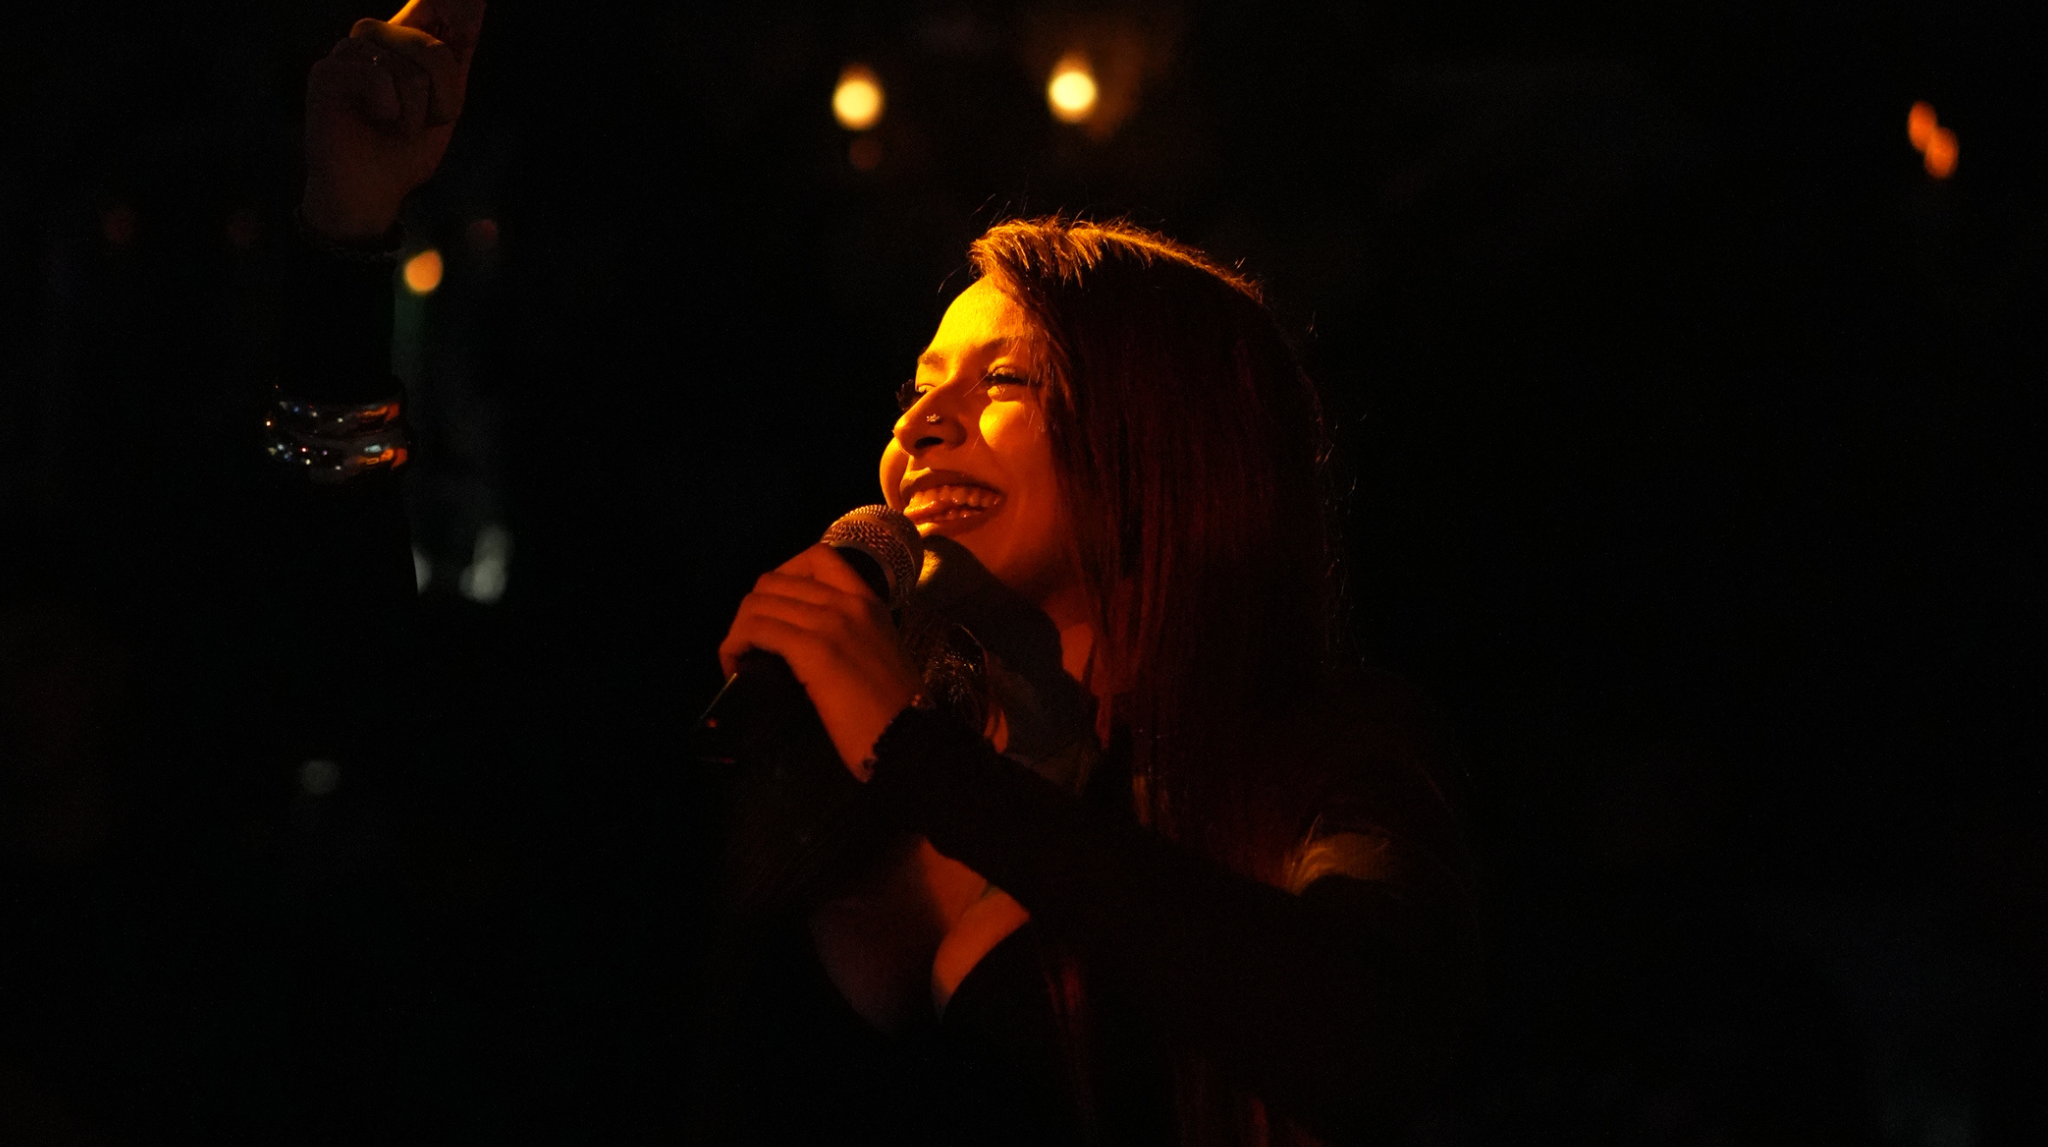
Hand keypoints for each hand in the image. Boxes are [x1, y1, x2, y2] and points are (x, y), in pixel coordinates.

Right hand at [301, 0, 486, 240]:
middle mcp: (377, 37)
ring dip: (417, 114)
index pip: (434, 3)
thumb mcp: (446, 102)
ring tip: (397, 126)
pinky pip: (379, 79)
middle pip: (434, 48)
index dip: (459, 7)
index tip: (470, 18)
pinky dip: (389, 111)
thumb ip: (457, 56)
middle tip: (428, 122)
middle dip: (446, 97)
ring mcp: (349, 52)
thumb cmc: (406, 150)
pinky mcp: (327, 72)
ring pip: (409, 70)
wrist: (371, 192)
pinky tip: (375, 119)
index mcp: (405, 40)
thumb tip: (476, 4)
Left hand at [718, 545, 925, 776]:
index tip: (775, 612)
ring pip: (758, 603)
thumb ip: (850, 638)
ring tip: (740, 659)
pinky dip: (735, 646)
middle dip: (751, 612)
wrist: (911, 739)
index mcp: (869, 601)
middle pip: (774, 580)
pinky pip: (756, 629)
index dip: (781, 579)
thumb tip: (805, 644)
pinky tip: (736, 668)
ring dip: (738, 631)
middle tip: (751, 645)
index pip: (815, 557)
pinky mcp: (813, 650)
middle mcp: (849, 602)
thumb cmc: (898, 711)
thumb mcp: (879, 655)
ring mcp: (831, 622)